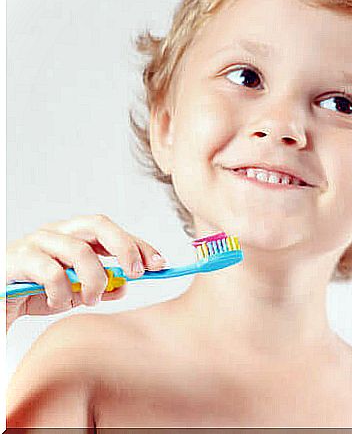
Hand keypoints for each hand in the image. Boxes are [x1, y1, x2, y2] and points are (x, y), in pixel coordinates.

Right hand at [5, 214, 166, 329]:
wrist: (0, 300)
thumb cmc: (34, 290)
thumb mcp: (75, 291)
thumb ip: (100, 287)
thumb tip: (125, 285)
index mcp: (76, 236)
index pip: (114, 232)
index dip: (140, 245)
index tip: (160, 264)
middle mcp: (59, 232)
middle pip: (100, 225)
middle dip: (125, 247)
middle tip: (137, 272)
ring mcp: (39, 242)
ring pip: (80, 250)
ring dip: (94, 279)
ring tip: (92, 298)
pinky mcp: (20, 259)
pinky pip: (51, 271)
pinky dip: (63, 291)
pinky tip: (60, 302)